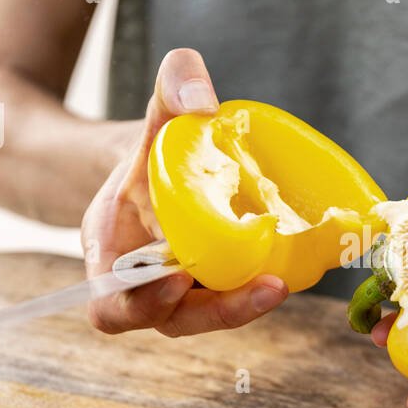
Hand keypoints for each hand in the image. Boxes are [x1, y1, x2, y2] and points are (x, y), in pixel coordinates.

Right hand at [81, 48, 288, 335]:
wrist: (160, 167)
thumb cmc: (149, 147)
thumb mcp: (155, 114)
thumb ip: (171, 87)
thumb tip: (202, 101)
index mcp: (111, 253)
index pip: (111, 305)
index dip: (140, 303)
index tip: (177, 277)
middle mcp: (146, 282)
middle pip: (173, 320)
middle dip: (219, 311)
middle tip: (266, 286)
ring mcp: (184, 291)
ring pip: (210, 315)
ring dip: (245, 306)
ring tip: (281, 282)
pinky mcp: (218, 286)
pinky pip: (235, 296)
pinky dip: (260, 286)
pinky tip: (296, 263)